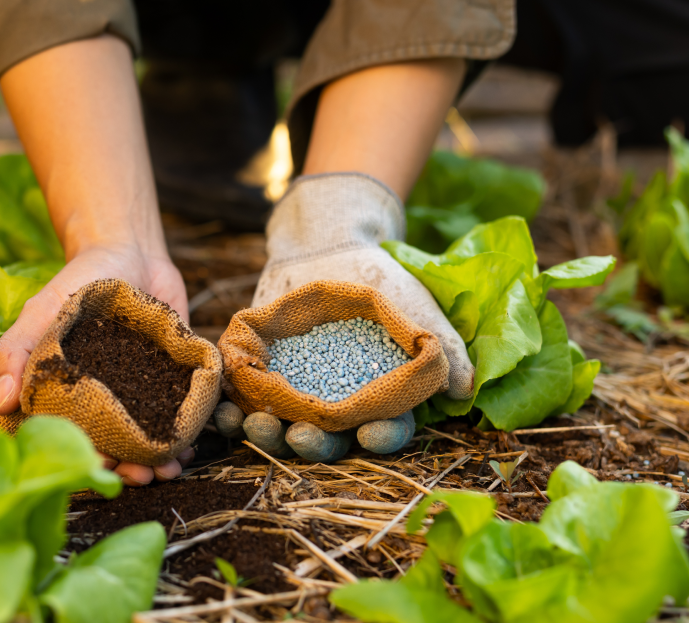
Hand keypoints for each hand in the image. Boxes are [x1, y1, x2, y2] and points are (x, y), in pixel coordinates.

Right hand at [0, 244, 190, 484]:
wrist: (129, 252)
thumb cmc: (76, 283)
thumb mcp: (40, 313)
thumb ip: (16, 353)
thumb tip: (1, 405)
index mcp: (64, 396)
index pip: (71, 439)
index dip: (83, 458)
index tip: (98, 468)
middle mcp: (101, 403)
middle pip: (113, 447)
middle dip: (126, 468)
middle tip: (142, 476)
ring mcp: (138, 394)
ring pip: (147, 439)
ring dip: (159, 460)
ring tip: (170, 469)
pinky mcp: (172, 382)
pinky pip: (179, 415)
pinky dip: (187, 435)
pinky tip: (191, 448)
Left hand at [238, 173, 472, 461]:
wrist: (326, 243)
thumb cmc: (378, 278)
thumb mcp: (412, 307)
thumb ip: (437, 345)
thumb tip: (464, 387)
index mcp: (375, 401)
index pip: (383, 431)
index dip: (379, 438)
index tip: (369, 434)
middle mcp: (334, 408)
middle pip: (326, 441)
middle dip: (314, 445)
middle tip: (302, 437)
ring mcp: (294, 395)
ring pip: (281, 429)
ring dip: (268, 435)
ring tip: (256, 426)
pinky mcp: (258, 377)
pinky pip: (243, 402)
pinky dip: (231, 411)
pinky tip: (224, 412)